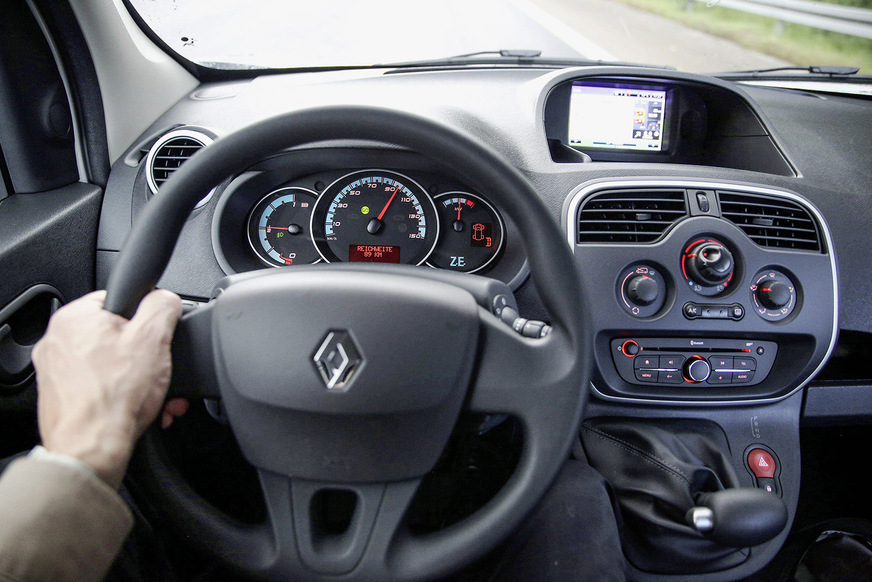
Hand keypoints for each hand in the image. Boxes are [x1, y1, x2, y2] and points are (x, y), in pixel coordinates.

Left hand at [32, 289, 182, 487]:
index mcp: (74, 317)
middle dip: (148, 358)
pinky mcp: (63, 397)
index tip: (156, 340)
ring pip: (112, 364)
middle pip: (119, 337)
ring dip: (140, 379)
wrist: (91, 449)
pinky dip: (122, 394)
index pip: (121, 300)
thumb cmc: (114, 399)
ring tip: (153, 396)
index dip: (147, 320)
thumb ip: (163, 305)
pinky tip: (136, 408)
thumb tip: (166, 298)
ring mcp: (57, 372)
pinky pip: (101, 386)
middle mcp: (58, 341)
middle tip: (159, 373)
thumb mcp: (154, 338)